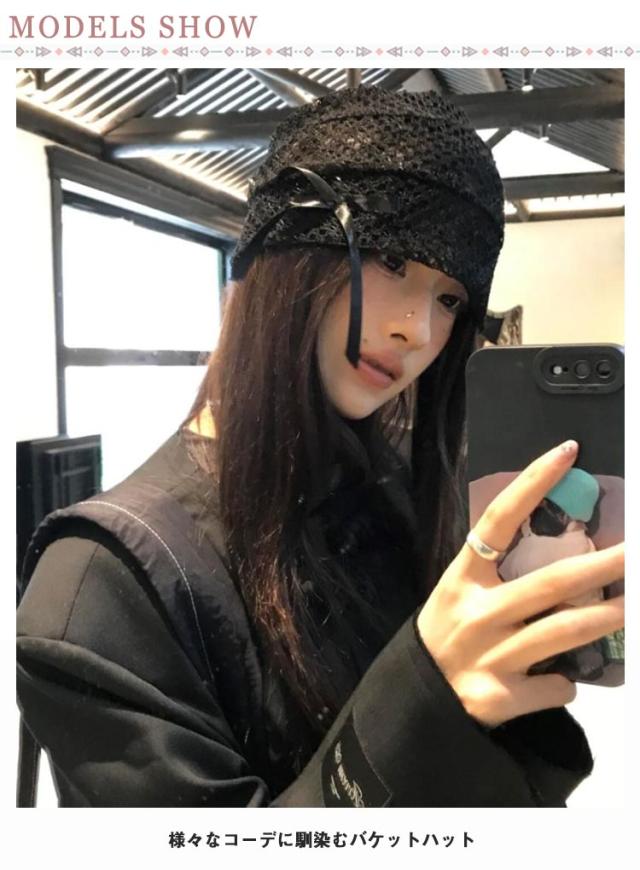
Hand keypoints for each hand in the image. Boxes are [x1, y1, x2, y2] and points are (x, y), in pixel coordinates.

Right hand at [416, 440, 624, 728]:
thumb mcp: (457, 595)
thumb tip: (565, 557)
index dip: (532, 485)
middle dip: (602, 565)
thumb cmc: (443, 636)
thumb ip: (497, 577)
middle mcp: (476, 612)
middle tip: (635, 551)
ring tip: (632, 607)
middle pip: (549, 583)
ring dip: (605, 619)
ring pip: (561, 634)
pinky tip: (561, 680)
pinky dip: (564, 683)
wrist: (415, 702)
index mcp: (461, 578)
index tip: (567, 453)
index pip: (498, 521)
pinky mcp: (498, 697)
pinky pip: (551, 686)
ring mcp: (488, 656)